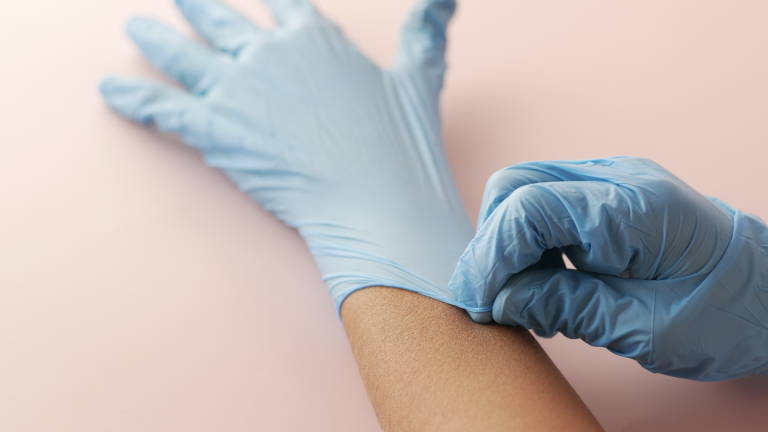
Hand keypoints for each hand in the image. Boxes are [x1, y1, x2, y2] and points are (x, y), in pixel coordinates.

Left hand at [100, 0, 477, 312]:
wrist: (379, 203)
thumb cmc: (402, 146)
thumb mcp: (420, 78)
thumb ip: (426, 32)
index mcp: (315, 39)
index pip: (280, 2)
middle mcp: (270, 55)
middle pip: (220, 20)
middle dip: (194, 7)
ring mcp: (239, 91)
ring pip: (184, 56)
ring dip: (155, 42)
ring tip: (134, 28)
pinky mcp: (218, 132)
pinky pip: (165, 109)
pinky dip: (133, 99)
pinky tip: (108, 89)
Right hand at [448, 156, 767, 380]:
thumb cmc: (726, 314)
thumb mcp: (648, 328)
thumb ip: (568, 308)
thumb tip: (501, 300)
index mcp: (634, 207)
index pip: (530, 208)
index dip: (491, 255)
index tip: (479, 302)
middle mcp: (616, 178)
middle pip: (515, 187)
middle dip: (491, 244)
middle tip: (489, 300)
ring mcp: (609, 181)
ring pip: (522, 192)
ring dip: (506, 243)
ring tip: (517, 295)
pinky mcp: (603, 195)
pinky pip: (543, 204)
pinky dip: (526, 242)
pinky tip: (540, 279)